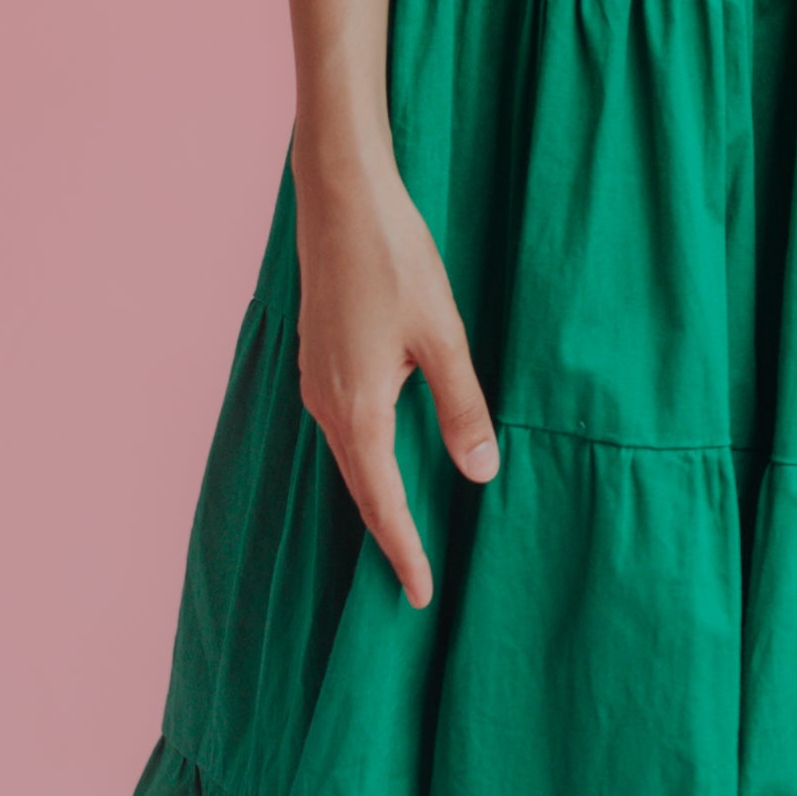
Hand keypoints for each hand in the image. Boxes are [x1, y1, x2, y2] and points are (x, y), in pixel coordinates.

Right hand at [293, 146, 498, 607]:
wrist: (339, 199)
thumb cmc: (395, 260)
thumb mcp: (444, 336)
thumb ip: (463, 407)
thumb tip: (480, 473)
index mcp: (358, 410)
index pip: (383, 504)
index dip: (405, 552)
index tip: (422, 595)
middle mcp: (325, 406)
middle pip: (360, 490)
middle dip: (389, 537)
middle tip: (414, 583)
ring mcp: (315, 383)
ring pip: (349, 460)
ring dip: (375, 498)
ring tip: (404, 532)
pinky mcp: (318, 361)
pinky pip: (342, 429)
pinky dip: (365, 459)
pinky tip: (383, 459)